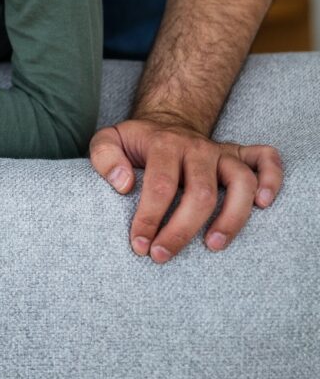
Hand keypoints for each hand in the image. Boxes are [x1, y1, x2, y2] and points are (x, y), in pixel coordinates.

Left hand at [89, 117, 282, 261]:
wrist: (165, 123)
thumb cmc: (136, 144)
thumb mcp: (109, 140)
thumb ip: (105, 157)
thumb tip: (124, 185)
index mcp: (164, 144)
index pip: (160, 185)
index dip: (150, 218)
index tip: (140, 246)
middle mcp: (197, 147)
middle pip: (200, 192)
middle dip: (182, 230)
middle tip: (163, 256)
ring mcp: (221, 152)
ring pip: (241, 181)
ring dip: (232, 217)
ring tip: (213, 246)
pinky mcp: (240, 155)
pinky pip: (266, 159)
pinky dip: (272, 179)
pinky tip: (264, 205)